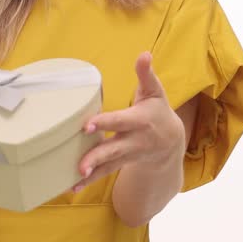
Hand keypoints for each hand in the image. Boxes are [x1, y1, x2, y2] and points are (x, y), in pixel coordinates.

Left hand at [73, 51, 185, 191]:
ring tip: (75, 178)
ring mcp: (127, 155)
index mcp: (139, 121)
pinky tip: (71, 187)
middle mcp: (133, 141)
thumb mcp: (155, 91)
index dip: (105, 123)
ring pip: (108, 165)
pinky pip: (105, 174)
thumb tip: (144, 54)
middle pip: (113, 150)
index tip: (87, 125)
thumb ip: (146, 74)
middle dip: (97, 156)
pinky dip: (89, 181)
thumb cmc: (158, 111)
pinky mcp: (120, 164)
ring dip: (92, 173)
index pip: (120, 121)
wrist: (171, 142)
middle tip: (80, 164)